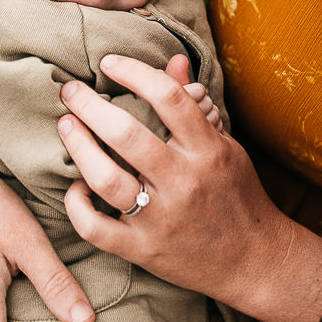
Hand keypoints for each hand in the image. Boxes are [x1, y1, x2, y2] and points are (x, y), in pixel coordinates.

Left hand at [55, 53, 321, 321]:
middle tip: (71, 91)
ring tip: (67, 126)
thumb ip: (194, 105)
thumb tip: (173, 61)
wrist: (253, 261)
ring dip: (78, 148)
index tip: (109, 63)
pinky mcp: (144, 251)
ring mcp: (162, 219)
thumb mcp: (225, 146)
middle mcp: (184, 182)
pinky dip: (77, 206)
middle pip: (127, 135)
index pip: (169, 98)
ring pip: (106, 180)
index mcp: (208, 150)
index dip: (134, 73)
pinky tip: (75, 187)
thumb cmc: (237, 195)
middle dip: (90, 106)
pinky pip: (96, 229)